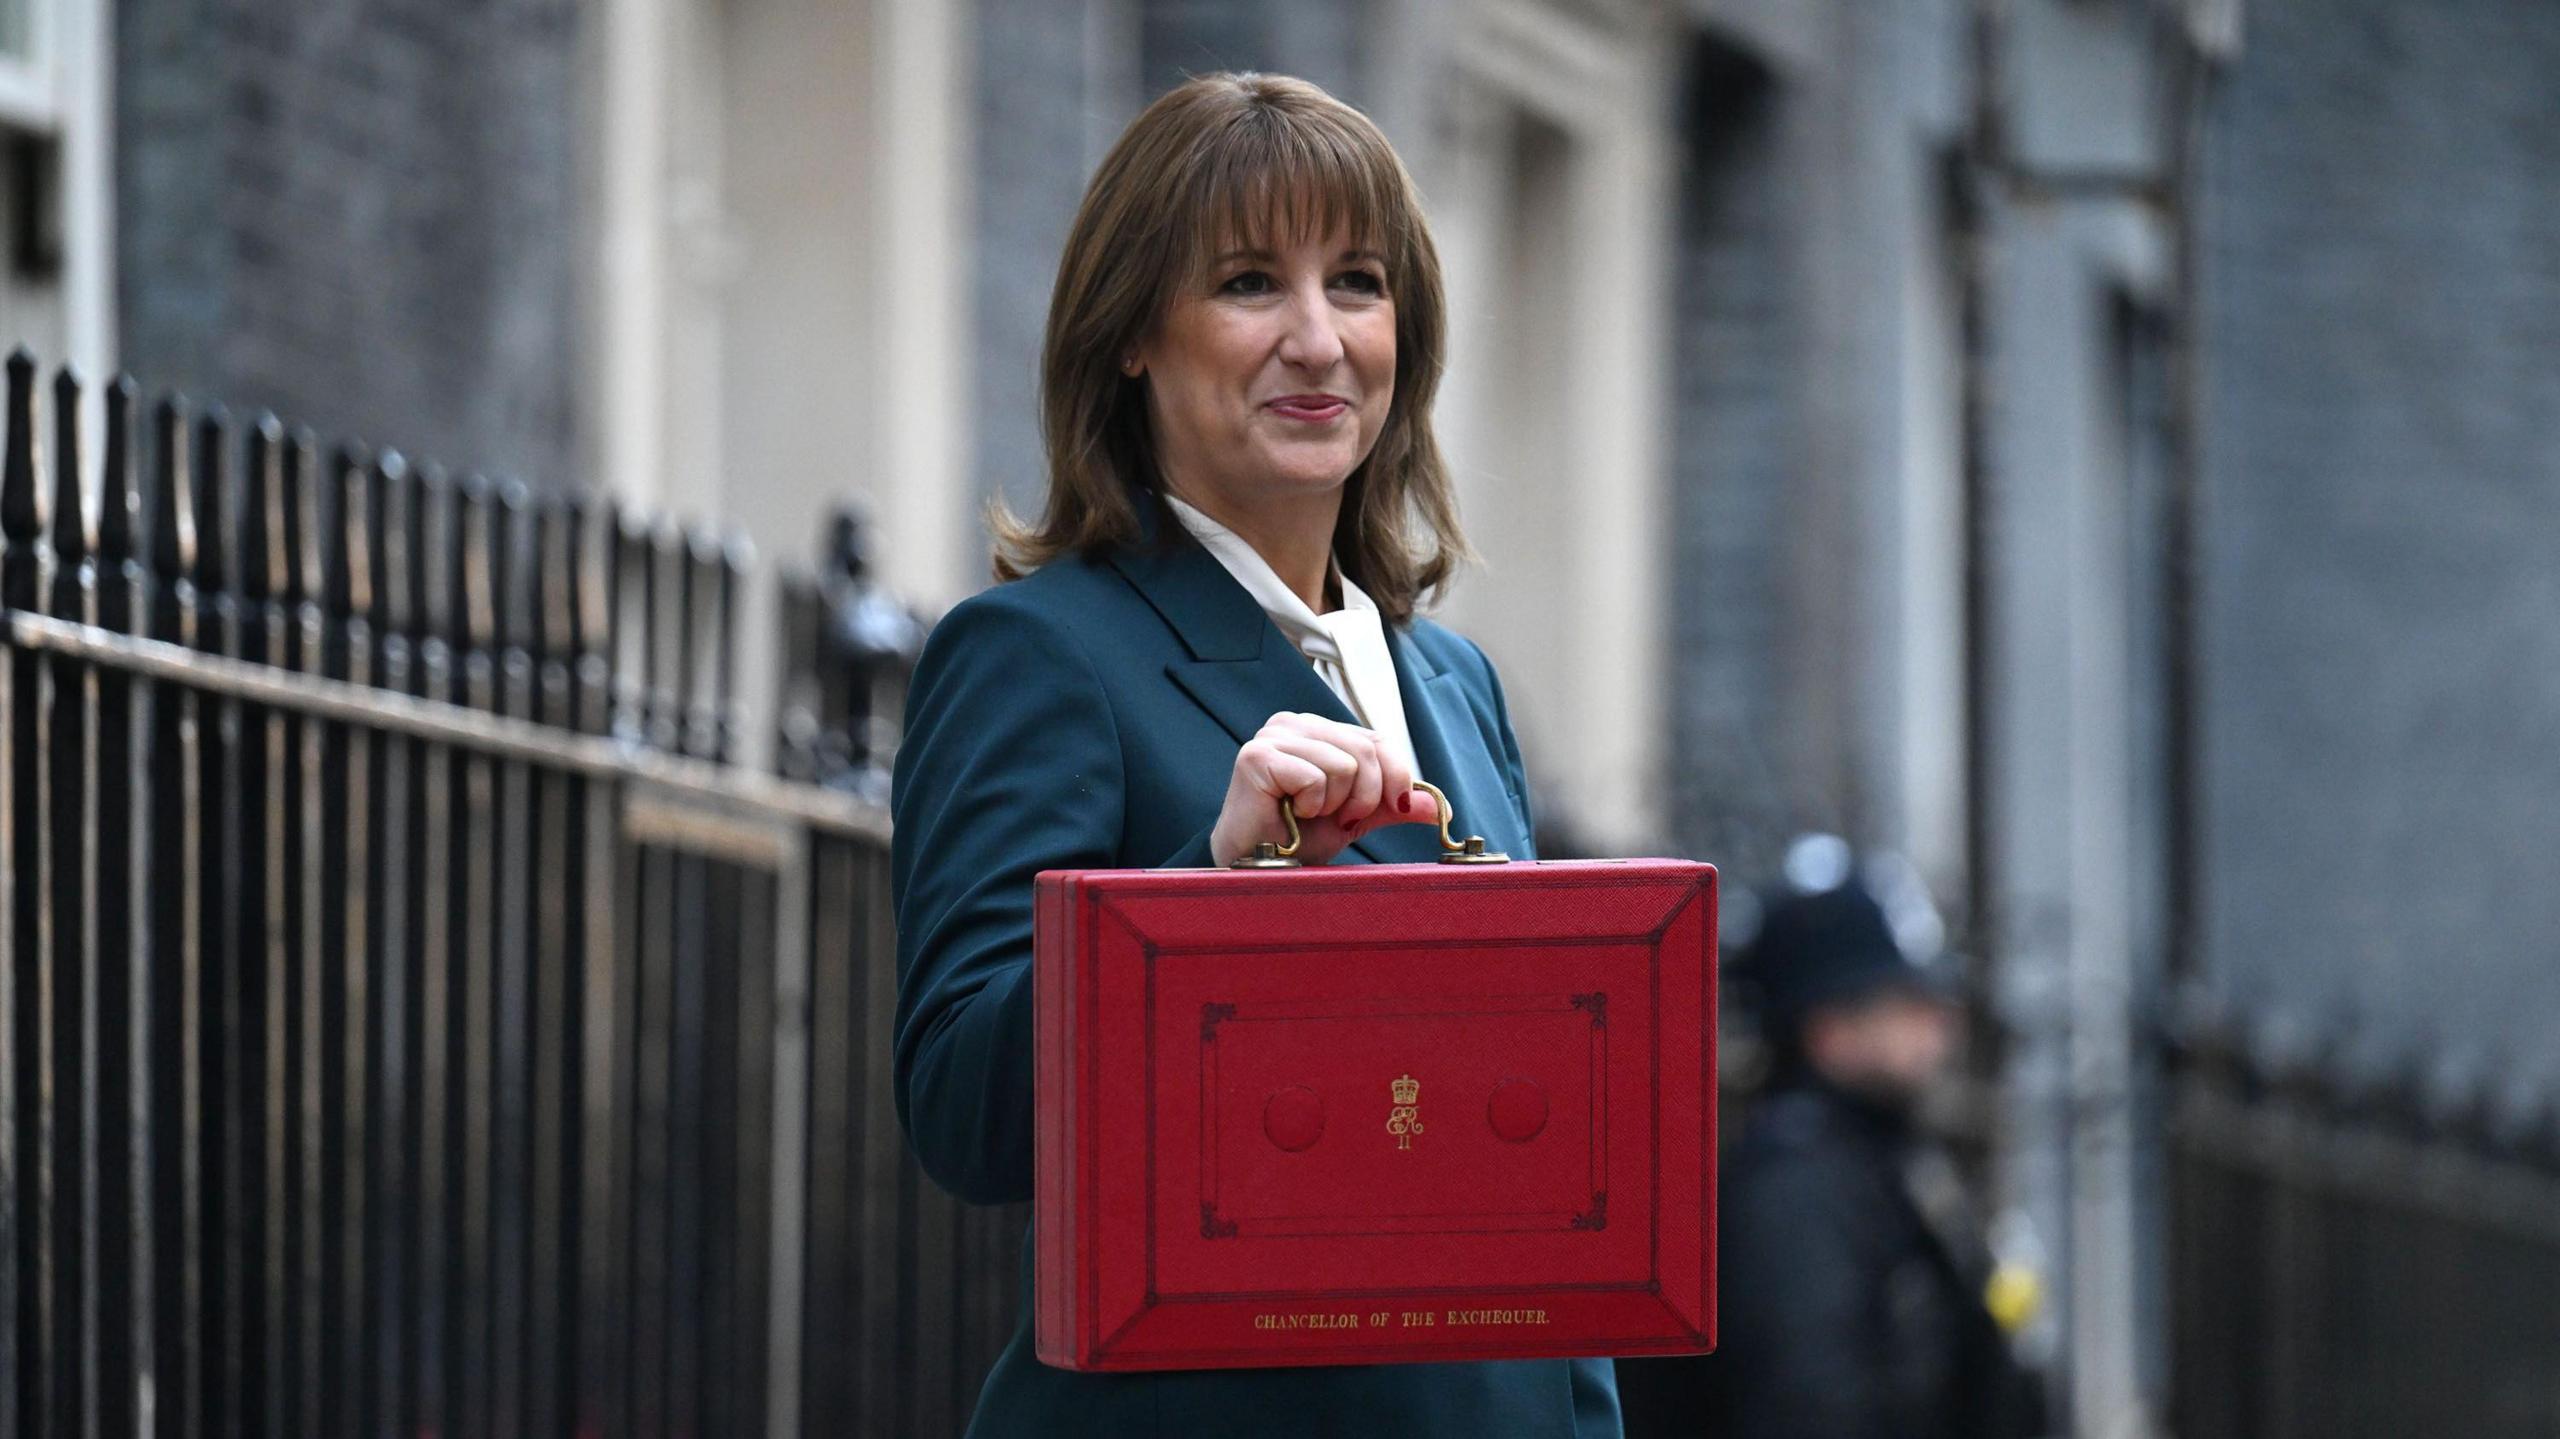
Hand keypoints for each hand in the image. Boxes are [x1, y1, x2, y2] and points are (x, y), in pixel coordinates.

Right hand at [1209, 712, 1437, 865]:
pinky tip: (1290, 813)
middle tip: (1342, 819)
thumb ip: (1392, 805)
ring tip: (1309, 815)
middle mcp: (1295, 723)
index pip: (1377, 740)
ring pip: (1345, 765)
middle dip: (1366, 797)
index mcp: (1319, 730)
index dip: (1397, 776)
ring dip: (1335, 804)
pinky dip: (1312, 805)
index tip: (1394, 809)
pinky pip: (1316, 777)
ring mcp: (1274, 736)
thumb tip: (1438, 806)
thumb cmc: (1299, 837)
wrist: (1259, 866)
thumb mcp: (1356, 817)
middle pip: (1366, 751)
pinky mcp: (1258, 756)